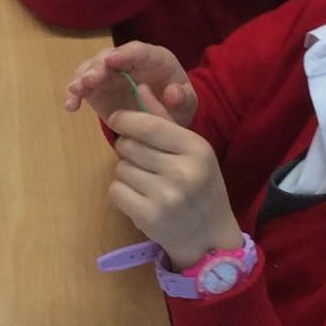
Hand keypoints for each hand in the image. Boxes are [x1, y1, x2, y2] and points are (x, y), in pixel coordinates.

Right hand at [64, 41, 197, 126]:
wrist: (162, 117)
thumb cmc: (176, 105)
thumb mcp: (187, 104)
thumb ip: (183, 99)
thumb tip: (172, 93)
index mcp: (154, 59)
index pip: (139, 51)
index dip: (125, 54)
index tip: (112, 60)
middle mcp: (128, 61)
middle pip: (109, 57)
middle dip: (98, 68)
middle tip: (89, 81)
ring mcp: (109, 73)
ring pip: (91, 68)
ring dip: (82, 78)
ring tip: (75, 91)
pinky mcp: (96, 88)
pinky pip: (82, 87)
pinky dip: (74, 95)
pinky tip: (71, 106)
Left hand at [103, 108, 242, 271]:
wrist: (209, 237)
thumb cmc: (199, 187)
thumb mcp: (192, 150)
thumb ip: (164, 120)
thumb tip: (140, 88)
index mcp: (197, 149)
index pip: (150, 125)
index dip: (126, 119)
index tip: (117, 119)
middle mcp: (183, 171)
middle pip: (129, 146)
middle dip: (128, 150)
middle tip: (144, 162)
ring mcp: (166, 196)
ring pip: (120, 168)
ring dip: (126, 173)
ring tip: (147, 183)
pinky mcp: (149, 216)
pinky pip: (116, 190)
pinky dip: (122, 193)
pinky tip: (140, 198)